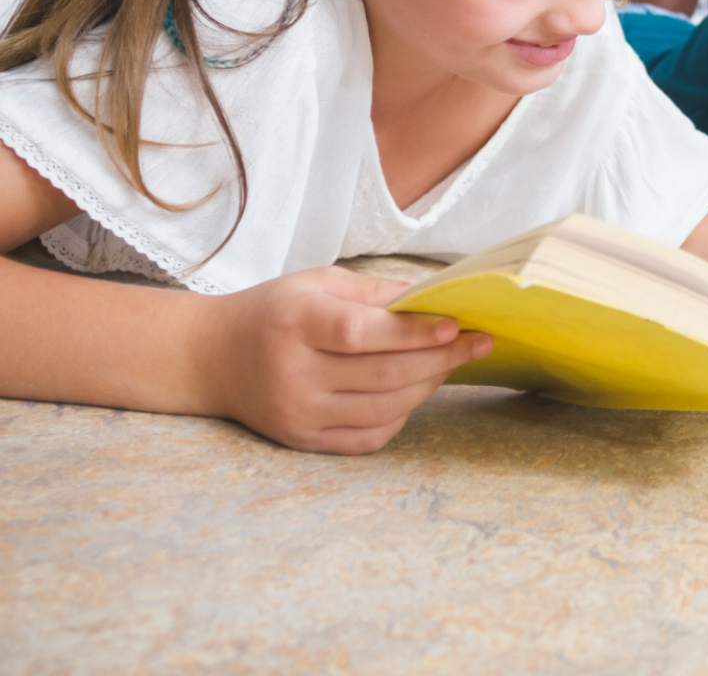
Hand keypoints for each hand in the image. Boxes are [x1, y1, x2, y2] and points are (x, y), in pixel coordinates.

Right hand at [202, 268, 494, 454]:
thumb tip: (437, 299)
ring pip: (383, 408)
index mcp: (295, 323)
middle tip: (479, 343)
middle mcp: (293, 373)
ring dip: (429, 385)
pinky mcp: (302, 440)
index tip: (456, 325)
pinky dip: (401, 415)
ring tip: (452, 363)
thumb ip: (375, 292)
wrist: (211, 358)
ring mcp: (297, 413)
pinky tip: (416, 391)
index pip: (362, 334)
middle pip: (382, 375)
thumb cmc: (275, 312)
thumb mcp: (318, 284)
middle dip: (441, 359)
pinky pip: (367, 437)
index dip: (414, 333)